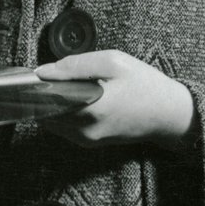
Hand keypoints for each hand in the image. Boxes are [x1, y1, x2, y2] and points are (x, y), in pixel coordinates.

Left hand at [36, 50, 196, 151]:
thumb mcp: (114, 62)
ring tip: (67, 87)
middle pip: (44, 113)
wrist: (169, 114)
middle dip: (42, 95)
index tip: (35, 74)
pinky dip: (62, 113)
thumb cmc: (146, 85)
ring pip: (52, 121)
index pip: (44, 101)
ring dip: (52, 105)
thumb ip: (76, 65)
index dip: (35, 86)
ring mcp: (86, 140)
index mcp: (91, 109)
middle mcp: (85, 130)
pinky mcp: (90, 143)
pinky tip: (76, 99)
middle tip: (53, 78)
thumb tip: (43, 71)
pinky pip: (63, 127)